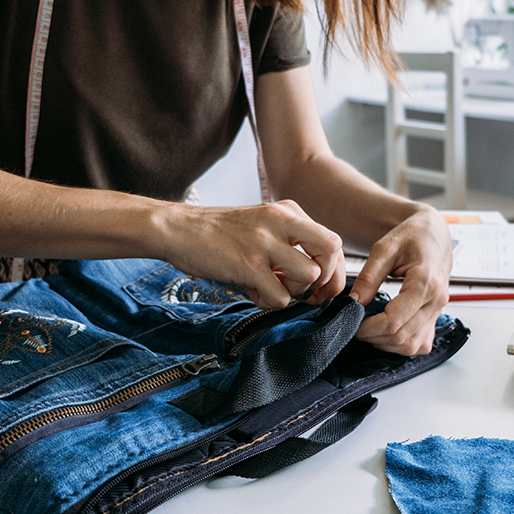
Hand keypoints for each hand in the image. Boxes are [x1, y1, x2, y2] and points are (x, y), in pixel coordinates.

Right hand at [162, 200, 346, 309]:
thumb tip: (317, 280)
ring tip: (271, 288)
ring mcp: (264, 242)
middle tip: (305, 293)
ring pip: (308, 276)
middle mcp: (280, 222)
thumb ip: (290, 244)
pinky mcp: (248, 264)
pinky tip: (253, 292)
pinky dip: (269, 302)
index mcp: (288, 212)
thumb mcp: (262, 225)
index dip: (333, 270)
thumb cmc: (220, 233)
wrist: (179, 229)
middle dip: (324, 280)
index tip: (322, 287)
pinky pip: (280, 296)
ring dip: (294, 292)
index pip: (332, 241)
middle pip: (330, 253)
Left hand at [349, 206, 451, 355]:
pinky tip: (386, 330)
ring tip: (368, 327)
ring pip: (410, 345)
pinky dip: (400, 344)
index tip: (351, 322)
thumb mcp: (384, 248)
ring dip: (385, 343)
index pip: (393, 321)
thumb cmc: (411, 237)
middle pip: (401, 337)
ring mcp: (439, 311)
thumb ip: (368, 277)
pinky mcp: (436, 318)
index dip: (368, 328)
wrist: (433, 235)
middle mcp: (437, 300)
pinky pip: (420, 344)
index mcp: (425, 282)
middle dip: (373, 336)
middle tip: (355, 325)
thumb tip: (354, 303)